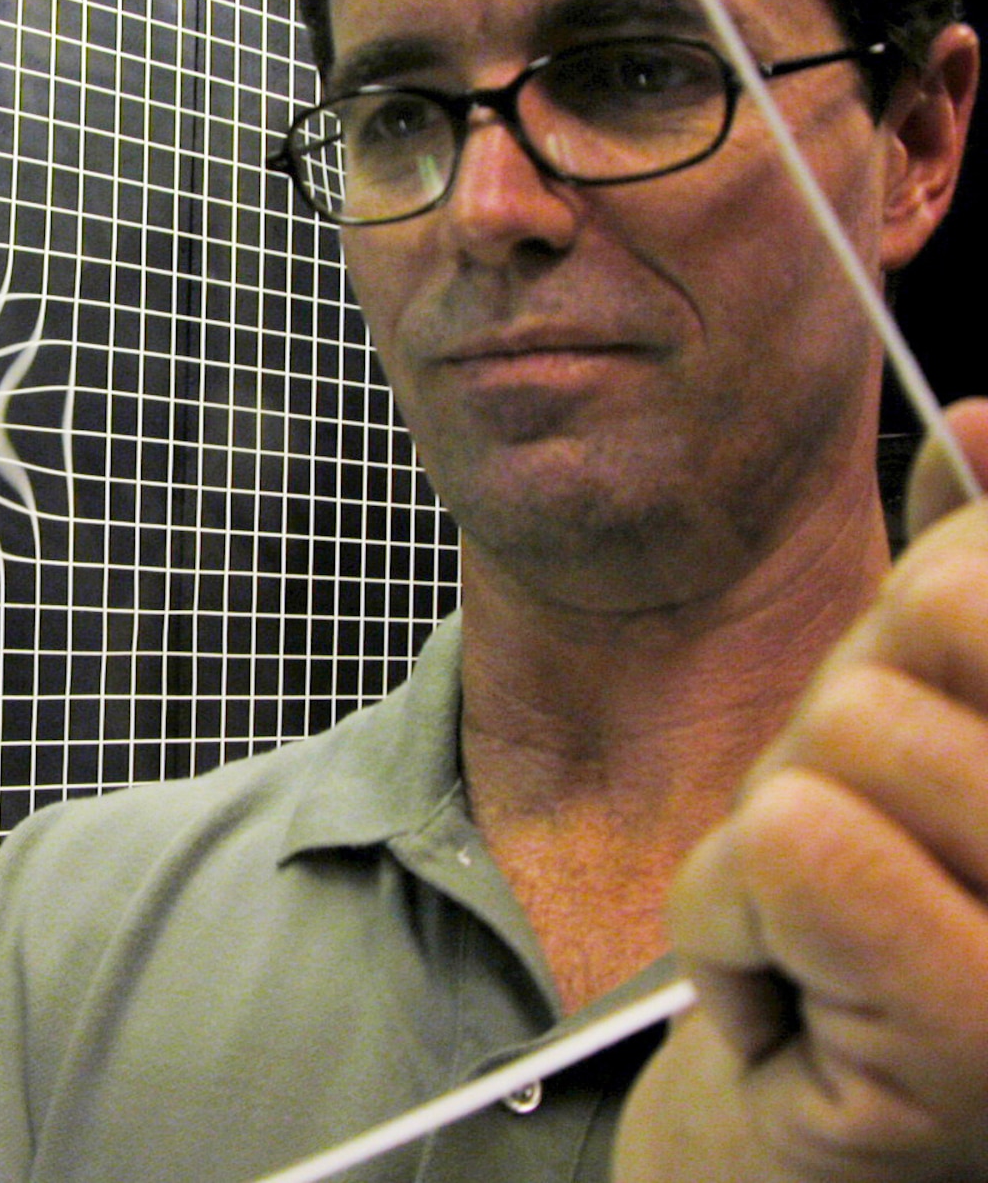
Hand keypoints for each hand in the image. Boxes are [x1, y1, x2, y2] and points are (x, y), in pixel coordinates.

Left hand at [618, 400, 987, 1181]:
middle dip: (837, 727)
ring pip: (846, 732)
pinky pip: (793, 841)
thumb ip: (972, 583)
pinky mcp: (982, 1051)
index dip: (928, 621)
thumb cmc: (852, 932)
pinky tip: (792, 1002)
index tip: (924, 741)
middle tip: (859, 862)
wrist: (799, 1156)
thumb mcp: (913, 724)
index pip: (983, 575)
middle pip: (933, 620)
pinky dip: (735, 914)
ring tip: (832, 939)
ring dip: (775, 834)